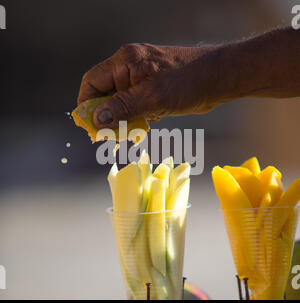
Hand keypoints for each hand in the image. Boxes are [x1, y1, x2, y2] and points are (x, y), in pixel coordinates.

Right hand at [77, 43, 221, 128]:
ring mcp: (141, 79)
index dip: (86, 103)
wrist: (218, 79)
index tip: (88, 125)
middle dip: (104, 116)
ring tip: (124, 136)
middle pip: (104, 93)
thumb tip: (96, 120)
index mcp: (125, 62)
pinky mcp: (152, 90)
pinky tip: (141, 129)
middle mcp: (130, 68)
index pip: (92, 81)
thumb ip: (123, 107)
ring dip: (120, 120)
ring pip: (120, 102)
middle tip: (106, 137)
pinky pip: (134, 105)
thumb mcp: (153, 97)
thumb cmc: (188, 82)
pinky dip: (134, 119)